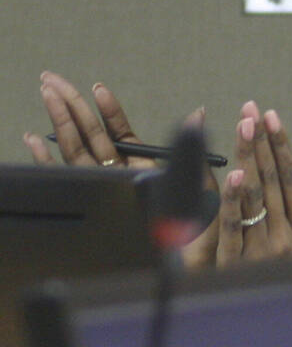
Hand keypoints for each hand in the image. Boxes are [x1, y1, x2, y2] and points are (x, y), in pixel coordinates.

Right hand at [27, 73, 222, 267]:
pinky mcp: (92, 203)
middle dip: (71, 105)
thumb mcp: (203, 187)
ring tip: (47, 94)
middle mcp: (120, 174)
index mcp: (145, 167)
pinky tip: (33, 139)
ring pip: (75, 149)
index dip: (109, 110)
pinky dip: (45, 159)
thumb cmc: (196, 233)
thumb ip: (197, 152)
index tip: (98, 89)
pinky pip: (64, 177)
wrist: (184, 267)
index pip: (121, 132)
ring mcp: (103, 188)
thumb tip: (198, 113)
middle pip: (90, 134)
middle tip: (53, 79)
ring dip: (58, 121)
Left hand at [213, 102, 291, 265]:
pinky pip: (236, 226)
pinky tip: (236, 173)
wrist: (288, 327)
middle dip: (263, 142)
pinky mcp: (239, 263)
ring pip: (256, 195)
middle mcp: (290, 235)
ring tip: (243, 126)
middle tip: (252, 110)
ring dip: (250, 158)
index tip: (273, 118)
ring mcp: (265, 249)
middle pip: (274, 179)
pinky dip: (235, 199)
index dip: (282, 146)